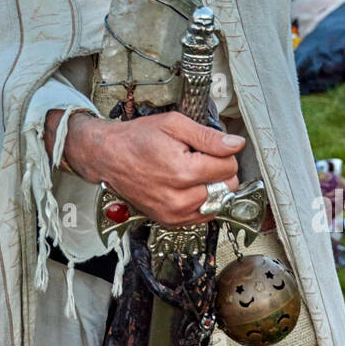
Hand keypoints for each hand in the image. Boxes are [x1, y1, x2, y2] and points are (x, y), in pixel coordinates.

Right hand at [64, 110, 243, 227]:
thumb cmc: (136, 139)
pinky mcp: (170, 221)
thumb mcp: (174, 124)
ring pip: (218, 202)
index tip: (207, 147)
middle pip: (227, 187)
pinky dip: (201, 200)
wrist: (108, 157)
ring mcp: (174, 213)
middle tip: (197, 158)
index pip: (229, 167)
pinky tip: (187, 186)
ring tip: (189, 173)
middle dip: (218, 170)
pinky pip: (203, 214)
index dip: (222, 153)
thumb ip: (208, 136)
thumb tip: (236, 145)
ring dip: (210, 187)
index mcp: (182, 171)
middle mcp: (179, 198)